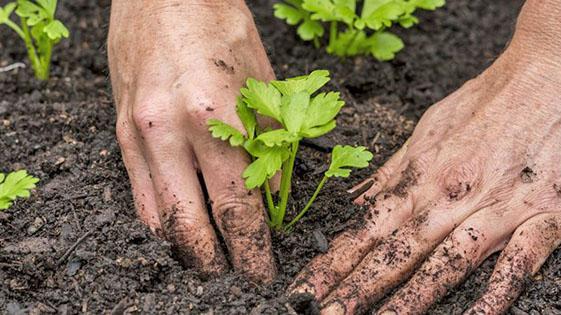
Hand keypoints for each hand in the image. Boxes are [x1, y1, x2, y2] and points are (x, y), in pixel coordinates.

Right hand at [107, 1, 275, 281]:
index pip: (237, 205)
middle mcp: (169, 131)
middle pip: (193, 223)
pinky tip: (176, 231)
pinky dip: (158, 221)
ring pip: (158, 216)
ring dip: (184, 248)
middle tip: (235, 278)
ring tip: (207, 263)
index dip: (251, 247)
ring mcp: (138, 133)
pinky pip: (137, 192)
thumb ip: (270, 145)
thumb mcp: (263, 83)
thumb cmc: (221, 28)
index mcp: (215, 116)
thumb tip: (273, 197)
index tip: (262, 270)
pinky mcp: (120, 130)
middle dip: (217, 261)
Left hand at [288, 1, 560, 312]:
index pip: (367, 229)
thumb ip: (393, 171)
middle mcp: (452, 197)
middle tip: (321, 313)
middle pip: (396, 252)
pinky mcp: (545, 215)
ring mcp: (497, 208)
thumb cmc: (488, 98)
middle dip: (356, 288)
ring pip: (446, 263)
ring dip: (409, 299)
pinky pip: (517, 262)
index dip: (333, 262)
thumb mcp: (428, 128)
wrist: (555, 71)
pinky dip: (496, 292)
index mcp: (423, 177)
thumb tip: (356, 200)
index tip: (303, 289)